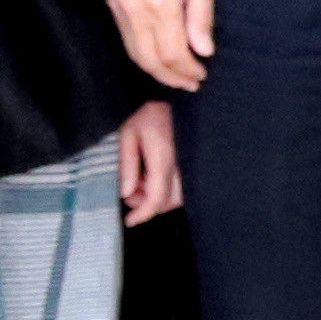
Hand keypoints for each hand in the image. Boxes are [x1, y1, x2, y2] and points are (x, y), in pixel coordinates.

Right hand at [106, 0, 218, 91]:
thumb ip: (201, 15)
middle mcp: (136, 11)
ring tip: (174, 75)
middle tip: (190, 83)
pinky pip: (125, 38)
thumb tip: (203, 51)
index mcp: (162, 5)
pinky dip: (141, 53)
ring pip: (134, 52)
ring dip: (154, 69)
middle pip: (150, 60)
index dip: (187, 70)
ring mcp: (119, 7)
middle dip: (171, 77)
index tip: (201, 75)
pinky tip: (156, 55)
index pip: (173, 53)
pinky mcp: (111, 1)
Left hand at [119, 96, 187, 222]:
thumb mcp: (129, 134)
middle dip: (147, 204)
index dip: (143, 214)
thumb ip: (128, 164)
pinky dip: (166, 188)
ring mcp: (191, 164)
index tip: (129, 221)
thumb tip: (126, 193)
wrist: (176, 98)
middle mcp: (182, 165)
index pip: (156, 198)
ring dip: (157, 196)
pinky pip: (184, 186)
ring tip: (140, 179)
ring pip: (177, 196)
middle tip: (130, 192)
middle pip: (168, 202)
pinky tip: (153, 175)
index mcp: (163, 158)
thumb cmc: (148, 114)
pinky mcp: (194, 163)